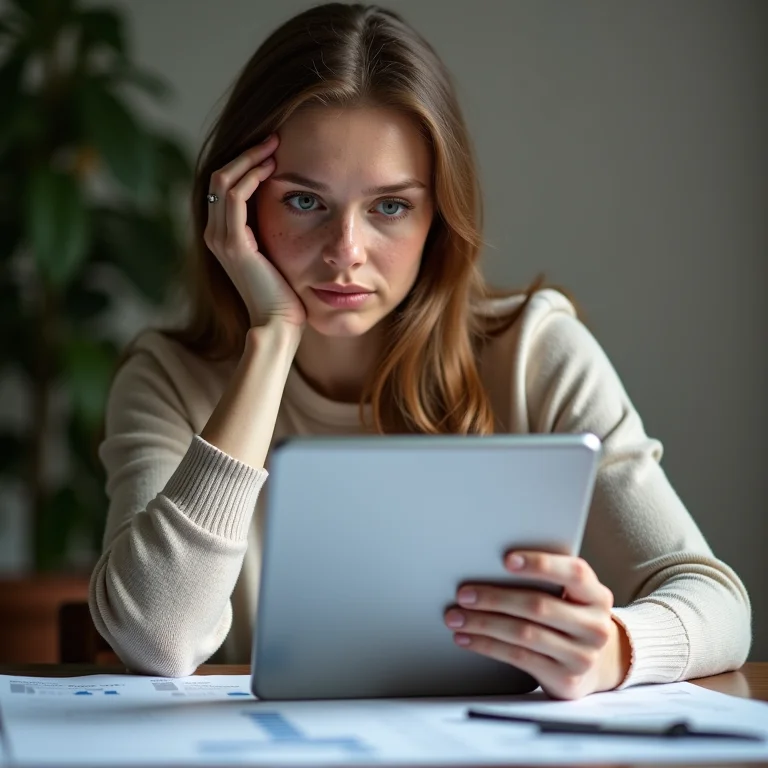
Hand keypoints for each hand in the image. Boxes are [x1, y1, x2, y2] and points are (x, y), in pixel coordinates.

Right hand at [204, 134, 306, 328]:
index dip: (244, 163)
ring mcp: (219, 238)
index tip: (273, 148)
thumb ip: (272, 231)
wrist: (279, 324)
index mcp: (222, 236)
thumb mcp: (277, 255)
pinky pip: (235, 197)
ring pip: (223, 181)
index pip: (223, 186)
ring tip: (274, 145)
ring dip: (249, 158)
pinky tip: (272, 167)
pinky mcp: (233, 244)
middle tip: (274, 137)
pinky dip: (251, 176)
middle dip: (246, 153)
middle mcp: (214, 234)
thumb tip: (294, 204)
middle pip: (219, 177)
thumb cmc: (285, 295)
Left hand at [444, 552, 631, 699]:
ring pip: (524, 633)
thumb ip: (546, 580)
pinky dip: (486, 645)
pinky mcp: (564, 679)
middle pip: (538, 606)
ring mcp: (582, 655)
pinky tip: (467, 638)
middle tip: (463, 593)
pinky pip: (518, 657)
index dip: (541, 564)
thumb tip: (488, 565)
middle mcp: (595, 626)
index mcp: (597, 595)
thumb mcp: (570, 595)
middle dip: (495, 598)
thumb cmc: (570, 616)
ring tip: (456, 617)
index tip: (506, 559)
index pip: (574, 573)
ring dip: (483, 624)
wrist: (596, 664)